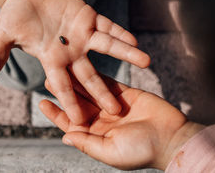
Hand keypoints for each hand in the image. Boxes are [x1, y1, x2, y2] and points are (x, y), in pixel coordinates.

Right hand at [0, 0, 150, 123]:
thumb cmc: (16, 17)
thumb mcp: (3, 36)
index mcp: (51, 59)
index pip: (61, 84)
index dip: (69, 102)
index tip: (79, 121)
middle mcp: (71, 51)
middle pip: (89, 75)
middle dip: (103, 91)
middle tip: (118, 110)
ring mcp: (82, 34)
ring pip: (107, 48)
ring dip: (126, 55)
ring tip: (146, 62)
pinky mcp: (89, 17)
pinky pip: (107, 26)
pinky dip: (119, 31)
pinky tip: (134, 39)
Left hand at [40, 75, 204, 170]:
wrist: (172, 138)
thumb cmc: (141, 150)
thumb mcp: (110, 151)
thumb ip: (87, 143)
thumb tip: (65, 137)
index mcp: (95, 135)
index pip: (71, 123)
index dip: (56, 113)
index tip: (42, 103)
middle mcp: (101, 120)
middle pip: (78, 103)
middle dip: (64, 91)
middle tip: (47, 78)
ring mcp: (113, 105)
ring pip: (91, 89)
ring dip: (77, 79)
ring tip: (62, 67)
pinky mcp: (126, 93)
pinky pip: (108, 81)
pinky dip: (98, 74)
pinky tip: (85, 63)